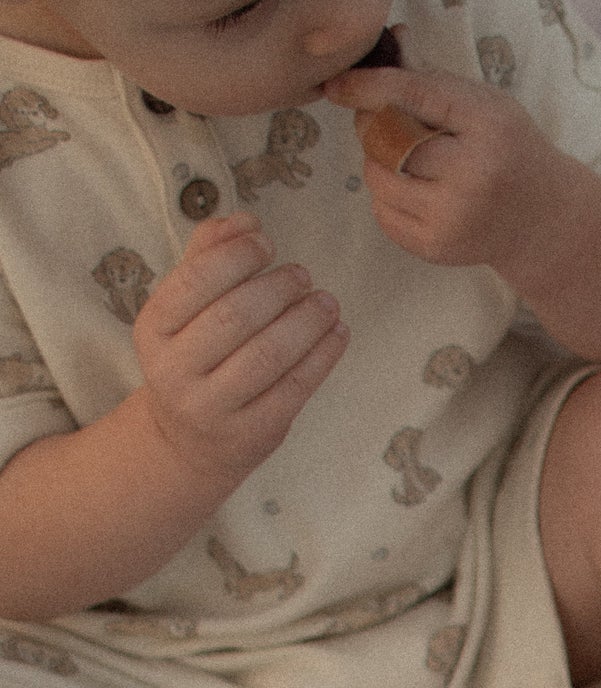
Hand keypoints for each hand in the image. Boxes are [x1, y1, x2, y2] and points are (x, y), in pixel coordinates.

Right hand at [131, 212, 346, 493]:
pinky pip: (294, 388)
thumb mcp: (185, 310)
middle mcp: (175, 372)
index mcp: (152, 330)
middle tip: (303, 274)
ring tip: (326, 302)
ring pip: (268, 355)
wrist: (189, 444)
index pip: (196, 281)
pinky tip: (338, 333)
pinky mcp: (251, 434)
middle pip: (236, 317)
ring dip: (306, 321)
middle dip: (277, 288)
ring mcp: (213, 408)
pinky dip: (322, 357)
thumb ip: (208, 256)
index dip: (236, 255)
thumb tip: (245, 219)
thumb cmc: (194, 358)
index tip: (267, 242)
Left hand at [325, 60, 570, 281]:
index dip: (368, 88)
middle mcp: (471, 178)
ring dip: (376, 163)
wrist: (542, 220)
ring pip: (379, 180)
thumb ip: (436, 84)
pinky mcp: (437, 249)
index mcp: (486, 129)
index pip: (413, 98)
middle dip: (373, 128)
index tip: (339, 85)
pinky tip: (410, 190)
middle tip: (381, 124)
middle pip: (388, 142)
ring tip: (400, 159)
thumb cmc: (509, 150)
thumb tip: (381, 57)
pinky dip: (385, 197)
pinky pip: (383, 215)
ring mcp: (453, 219)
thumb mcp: (487, 105)